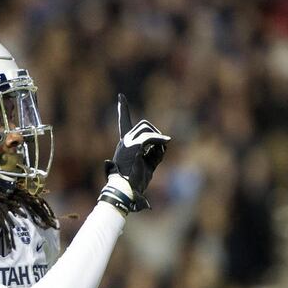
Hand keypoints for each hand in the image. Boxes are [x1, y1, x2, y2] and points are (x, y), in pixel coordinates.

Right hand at [98, 94, 170, 213]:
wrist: (125, 190)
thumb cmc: (134, 184)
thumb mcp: (147, 166)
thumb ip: (154, 155)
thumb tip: (165, 145)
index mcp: (124, 145)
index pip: (124, 123)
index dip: (123, 109)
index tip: (121, 96)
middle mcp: (124, 141)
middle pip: (143, 125)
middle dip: (155, 133)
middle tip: (163, 144)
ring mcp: (128, 143)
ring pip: (147, 129)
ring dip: (158, 138)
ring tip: (160, 153)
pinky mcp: (134, 147)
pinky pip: (150, 138)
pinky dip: (160, 140)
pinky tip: (166, 143)